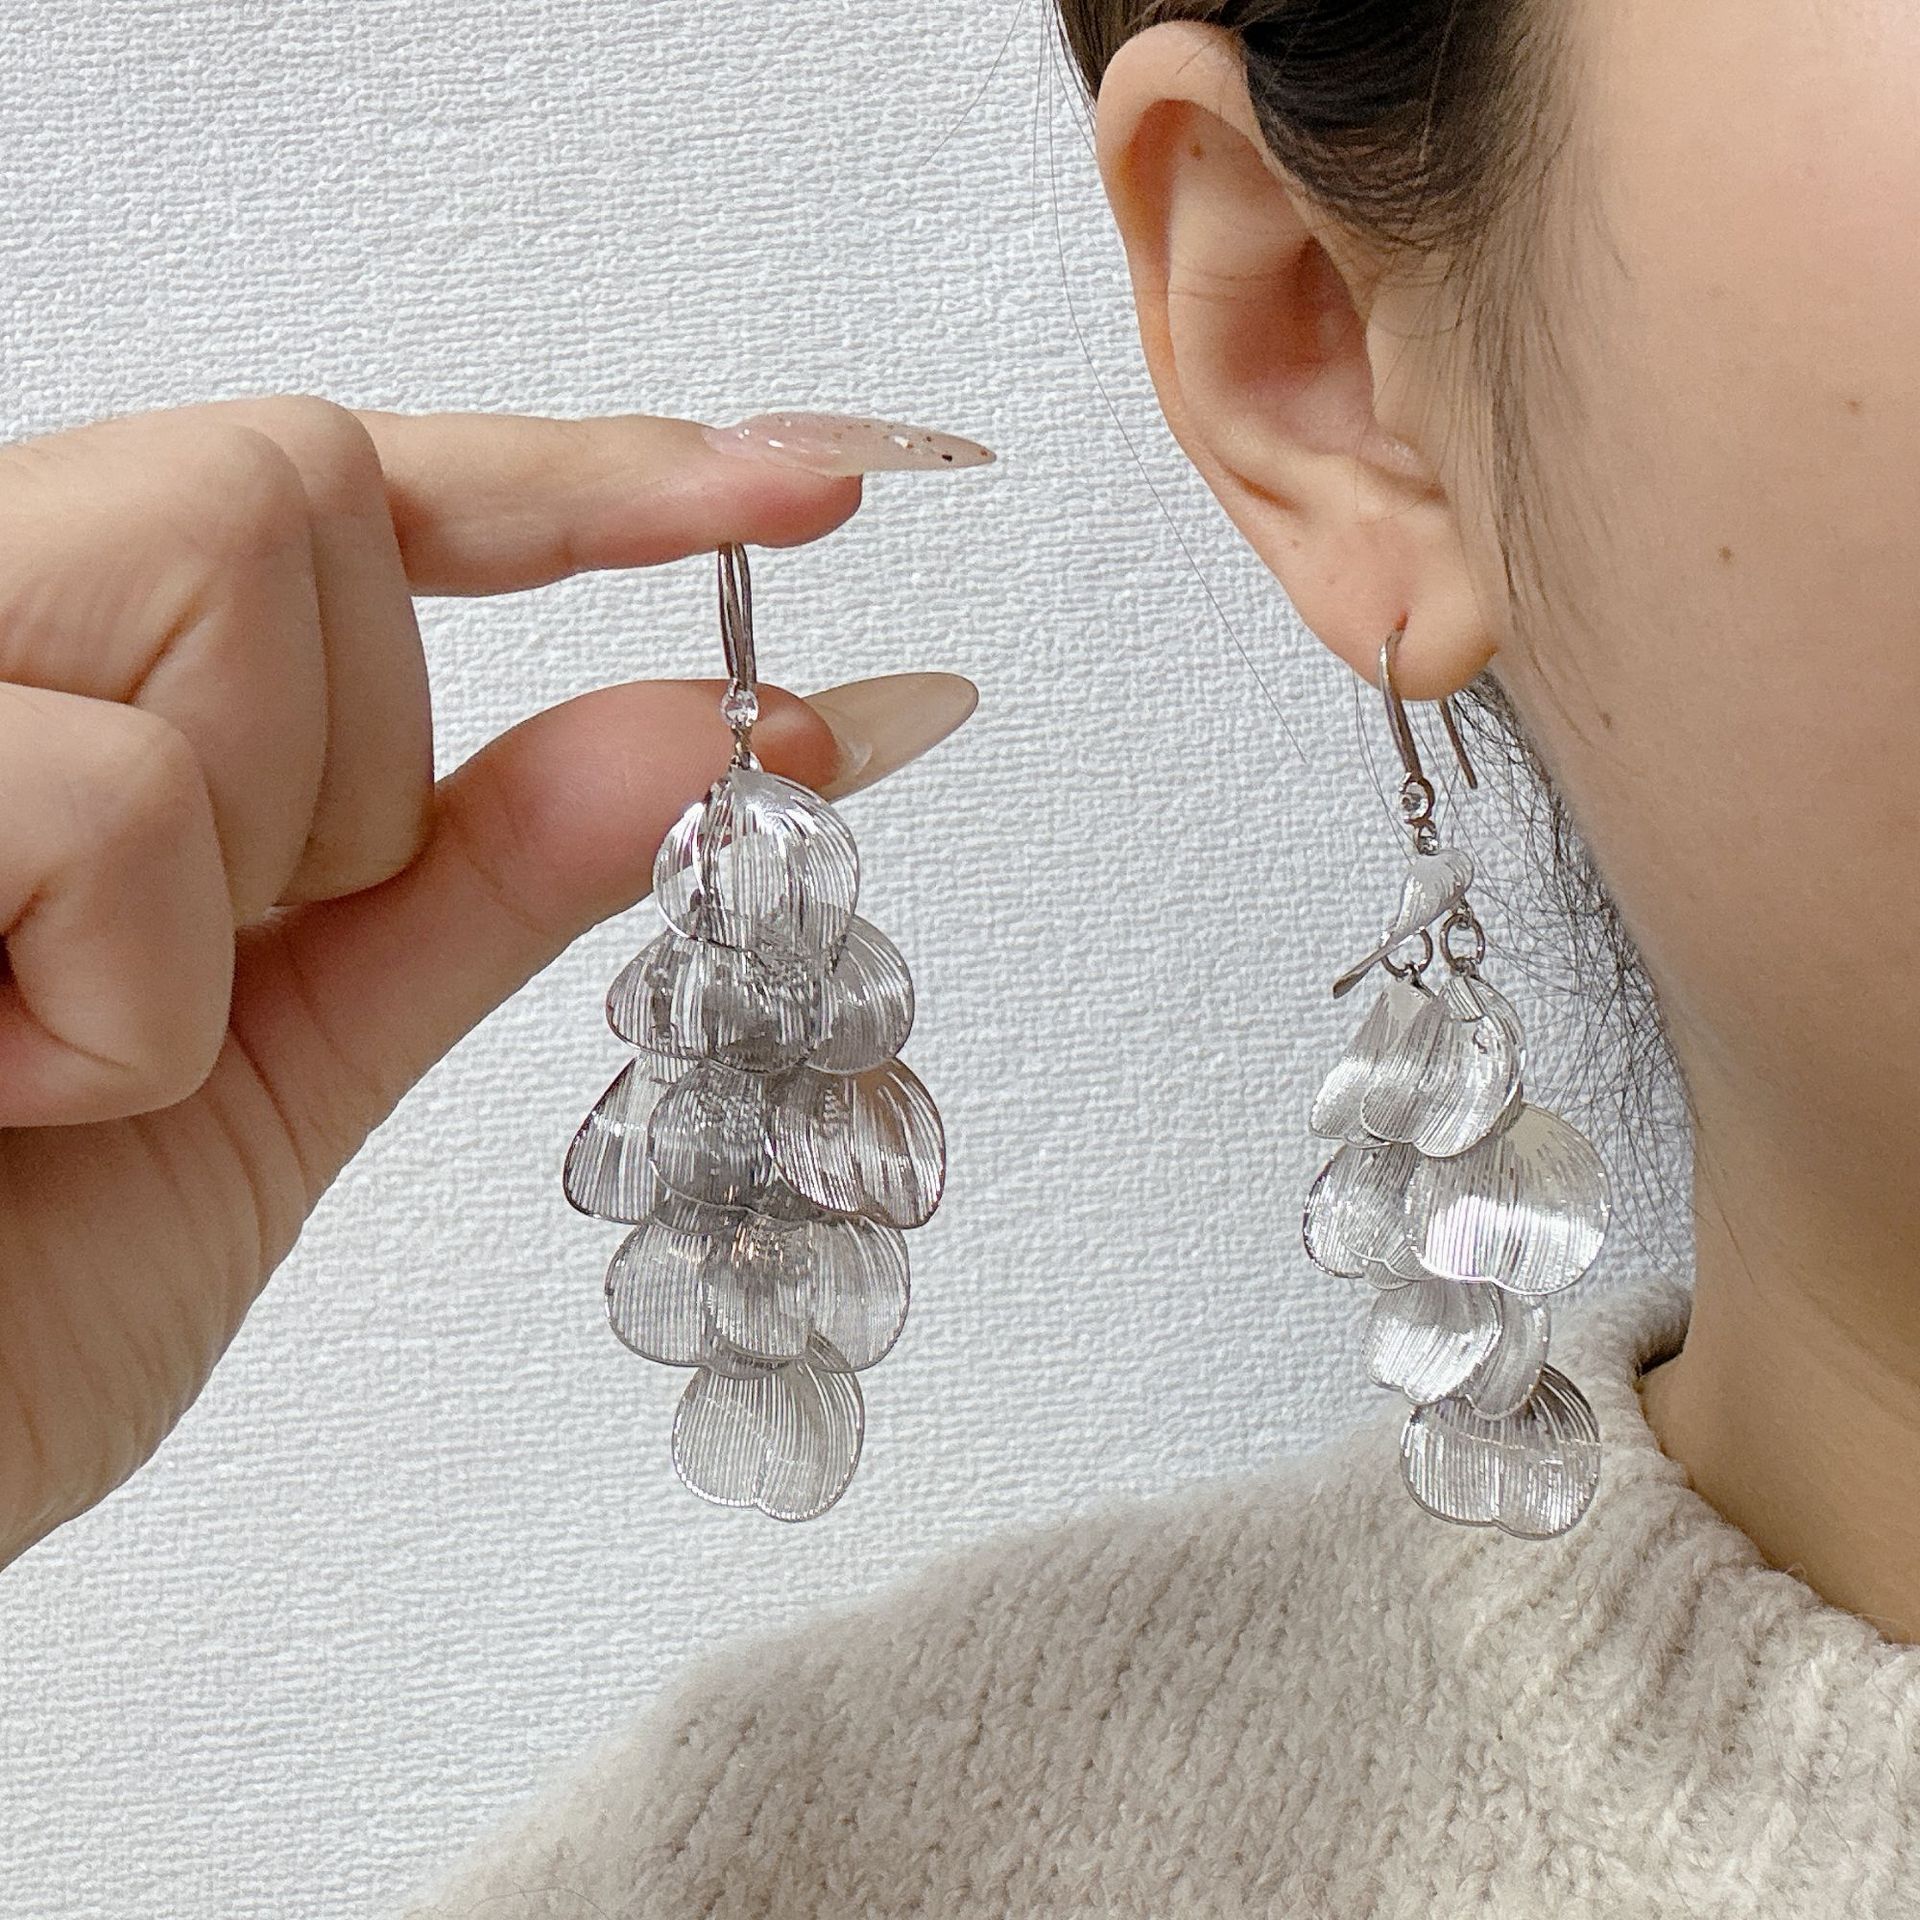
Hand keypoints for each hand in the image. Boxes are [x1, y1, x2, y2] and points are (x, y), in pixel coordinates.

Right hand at [0, 396, 978, 1564]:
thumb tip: (736, 731)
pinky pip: (109, 791)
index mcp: (69, 680)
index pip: (354, 491)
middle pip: (294, 483)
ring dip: (238, 861)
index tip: (811, 488)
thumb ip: (488, 879)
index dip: (588, 476)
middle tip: (201, 963)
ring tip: (50, 1036)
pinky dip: (120, 1005)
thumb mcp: (276, 1068)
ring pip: (224, 555)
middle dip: (339, 759)